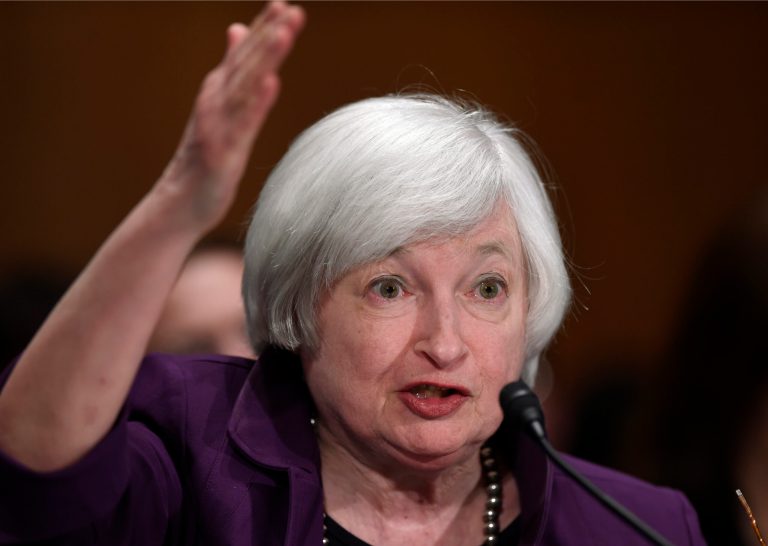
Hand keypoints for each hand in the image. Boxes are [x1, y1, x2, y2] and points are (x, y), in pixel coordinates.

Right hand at [157, 1, 304, 232]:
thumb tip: (238, 29)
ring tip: (284, 34)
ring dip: (263, 59)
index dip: (263, 28)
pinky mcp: (221, 152)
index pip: (245, 55)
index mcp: (220, 93)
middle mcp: (216, 103)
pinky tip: (271, 83)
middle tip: (291, 8)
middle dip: (268, 35)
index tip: (284, 2)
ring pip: (243, 87)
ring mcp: (217, 126)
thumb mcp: (221, 108)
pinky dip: (255, 103)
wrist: (179, 203)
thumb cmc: (204, 157)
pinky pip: (240, 125)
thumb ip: (231, 69)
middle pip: (246, 64)